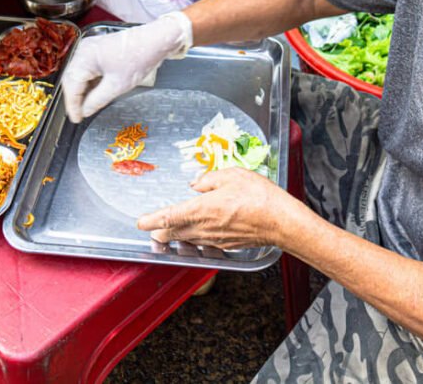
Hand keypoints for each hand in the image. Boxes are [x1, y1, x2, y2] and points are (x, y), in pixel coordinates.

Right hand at [63, 11, 192, 122]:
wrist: (156, 40)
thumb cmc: (138, 58)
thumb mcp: (117, 86)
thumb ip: (97, 100)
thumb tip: (85, 111)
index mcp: (84, 57)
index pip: (71, 86)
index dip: (72, 105)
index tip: (76, 119)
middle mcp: (83, 50)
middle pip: (72, 79)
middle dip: (75, 98)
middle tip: (80, 114)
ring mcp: (90, 48)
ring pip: (79, 73)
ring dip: (83, 90)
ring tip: (88, 105)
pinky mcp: (97, 49)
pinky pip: (87, 67)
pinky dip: (90, 81)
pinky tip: (95, 92)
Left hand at [136, 168, 306, 249]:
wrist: (281, 222)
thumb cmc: (259, 196)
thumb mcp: (233, 175)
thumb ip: (209, 179)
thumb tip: (196, 184)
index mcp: (202, 209)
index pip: (169, 217)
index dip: (152, 220)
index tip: (141, 222)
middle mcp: (205, 228)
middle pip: (173, 233)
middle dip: (160, 231)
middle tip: (152, 227)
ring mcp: (215, 240)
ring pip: (187, 239)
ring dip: (177, 235)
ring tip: (170, 230)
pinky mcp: (225, 245)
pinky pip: (203, 242)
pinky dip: (195, 237)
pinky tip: (198, 231)